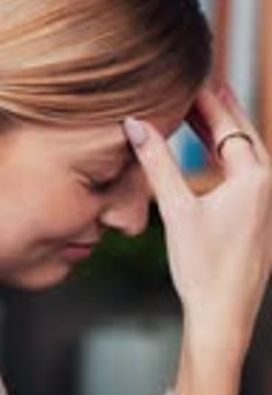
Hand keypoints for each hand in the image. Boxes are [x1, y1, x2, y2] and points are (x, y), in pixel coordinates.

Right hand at [124, 86, 271, 394]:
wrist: (222, 316)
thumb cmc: (202, 268)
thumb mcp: (176, 210)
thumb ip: (157, 163)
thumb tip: (136, 124)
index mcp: (254, 178)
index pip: (227, 124)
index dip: (205, 100)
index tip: (186, 78)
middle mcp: (267, 187)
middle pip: (242, 135)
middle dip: (219, 110)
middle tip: (199, 84)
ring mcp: (265, 205)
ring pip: (245, 156)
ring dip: (222, 134)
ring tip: (203, 114)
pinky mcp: (257, 220)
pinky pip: (244, 175)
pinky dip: (226, 159)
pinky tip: (210, 160)